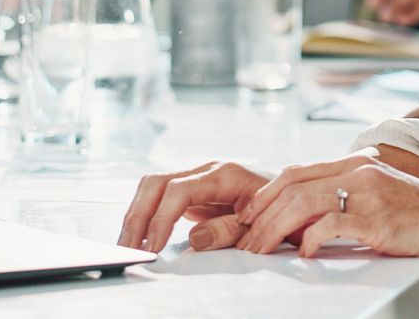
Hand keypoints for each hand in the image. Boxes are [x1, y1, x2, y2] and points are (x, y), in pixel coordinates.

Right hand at [118, 160, 270, 253]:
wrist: (291, 195)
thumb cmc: (279, 208)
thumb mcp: (259, 223)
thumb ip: (229, 230)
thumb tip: (195, 238)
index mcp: (224, 174)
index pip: (179, 190)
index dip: (162, 218)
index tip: (153, 246)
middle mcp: (206, 170)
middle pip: (157, 183)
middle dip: (138, 215)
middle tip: (128, 247)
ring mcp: (197, 178)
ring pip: (153, 187)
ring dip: (137, 214)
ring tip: (127, 244)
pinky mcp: (192, 190)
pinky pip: (160, 196)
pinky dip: (146, 213)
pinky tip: (139, 234)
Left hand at [236, 151, 418, 260]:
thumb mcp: (379, 194)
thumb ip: (346, 195)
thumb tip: (303, 217)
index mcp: (356, 163)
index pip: (296, 172)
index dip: (264, 194)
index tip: (247, 218)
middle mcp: (359, 171)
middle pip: (291, 185)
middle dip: (260, 216)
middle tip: (246, 241)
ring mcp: (369, 193)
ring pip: (303, 203)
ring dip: (274, 229)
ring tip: (262, 250)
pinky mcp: (379, 219)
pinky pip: (332, 224)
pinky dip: (309, 239)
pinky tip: (304, 252)